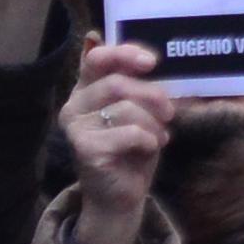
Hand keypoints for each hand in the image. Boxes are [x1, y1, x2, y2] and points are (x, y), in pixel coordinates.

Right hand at [52, 43, 173, 243]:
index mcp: (87, 89)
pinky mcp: (85, 148)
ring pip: (127, 109)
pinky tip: (147, 148)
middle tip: (169, 113)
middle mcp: (74, 104)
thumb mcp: (142, 109)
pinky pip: (130, 133)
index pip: (97, 58)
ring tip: (157, 136)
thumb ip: (139, 82)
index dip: (124, 53)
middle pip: (118, 83)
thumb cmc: (134, 147)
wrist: (121, 193)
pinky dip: (149, 140)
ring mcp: (75, 127)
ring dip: (154, 123)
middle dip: (154, 96)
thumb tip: (133, 50)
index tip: (152, 62)